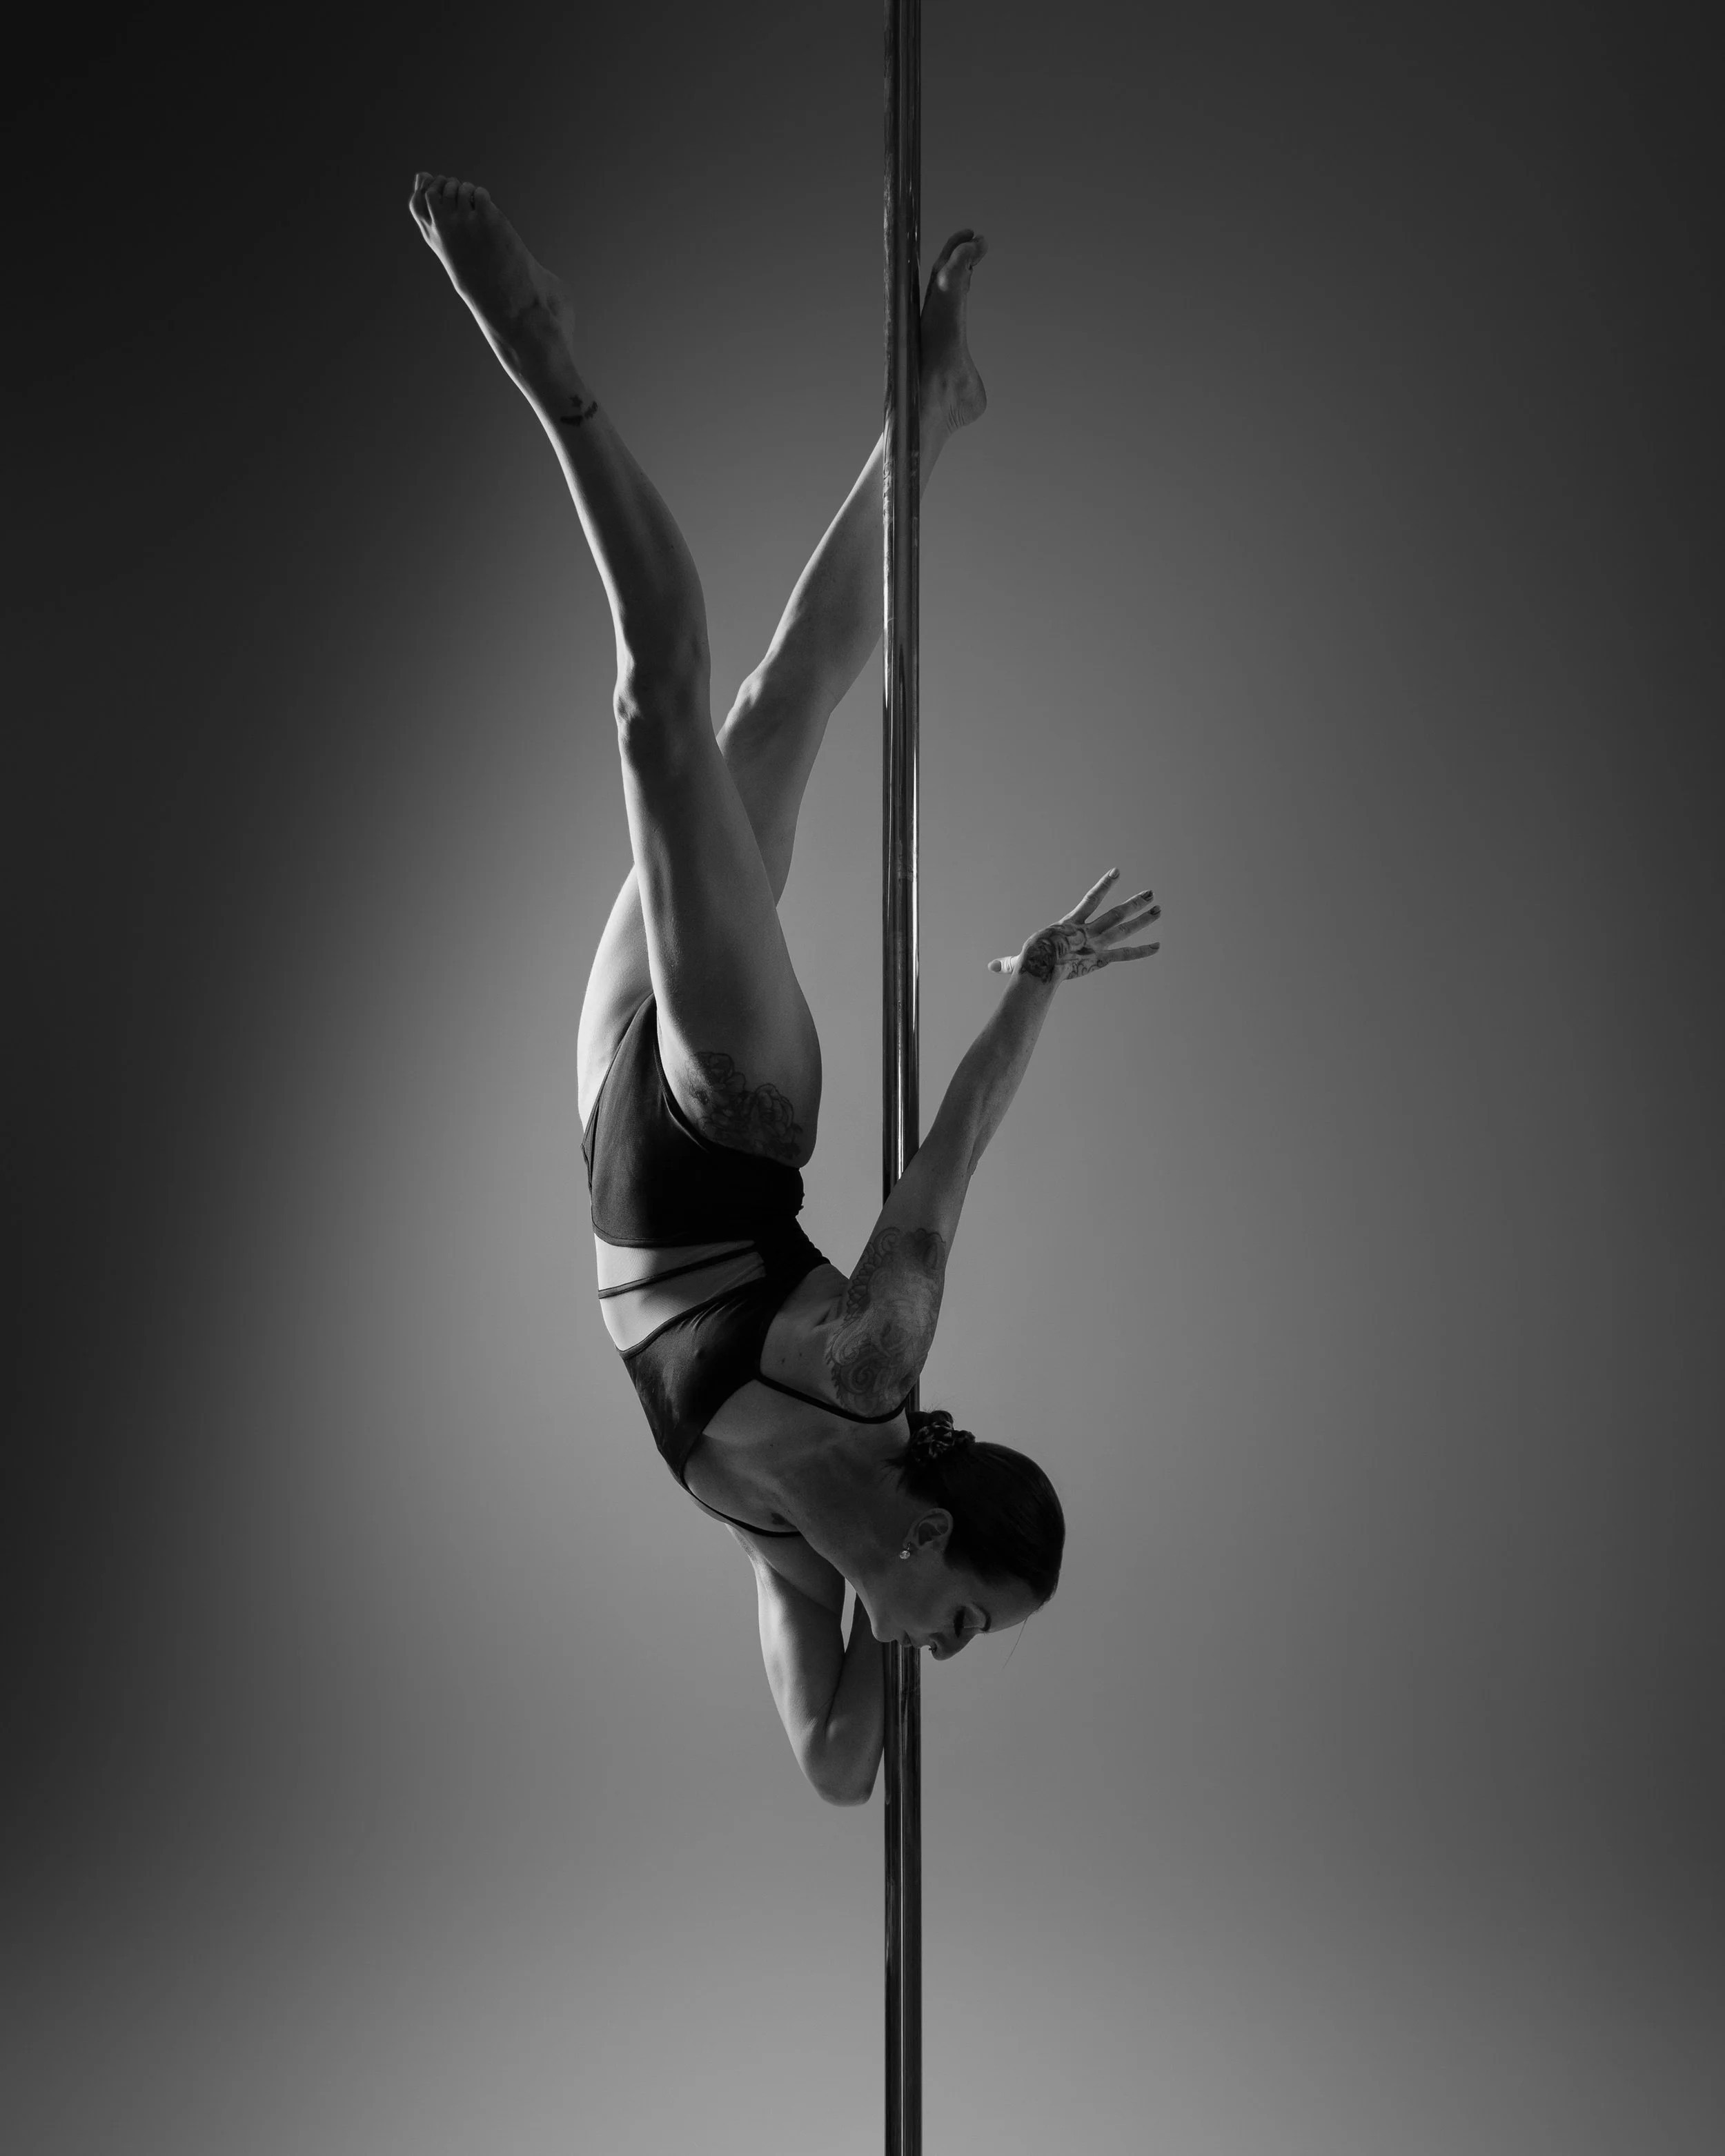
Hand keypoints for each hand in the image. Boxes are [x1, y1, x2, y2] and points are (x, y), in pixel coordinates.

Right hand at [988, 868, 1160, 982]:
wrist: (1039, 964)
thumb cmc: (1029, 961)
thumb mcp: (1019, 959)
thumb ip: (1008, 963)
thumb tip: (991, 967)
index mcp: (1070, 925)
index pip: (1091, 900)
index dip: (1104, 885)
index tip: (1117, 872)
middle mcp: (1087, 930)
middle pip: (1115, 913)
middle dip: (1133, 904)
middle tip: (1151, 894)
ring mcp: (1095, 942)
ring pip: (1123, 927)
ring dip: (1142, 917)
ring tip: (1158, 908)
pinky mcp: (1100, 957)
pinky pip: (1124, 954)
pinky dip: (1142, 951)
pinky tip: (1158, 946)